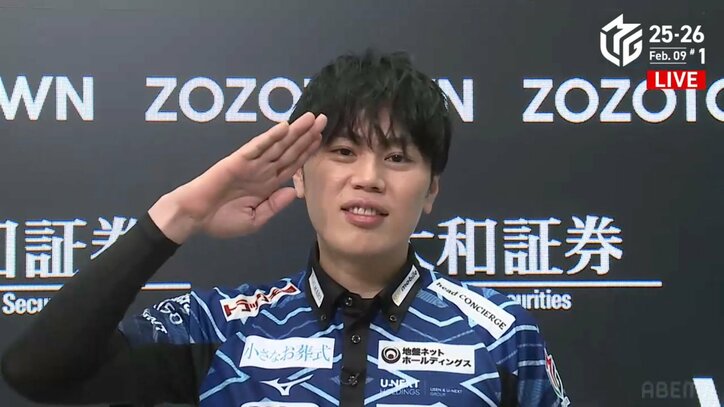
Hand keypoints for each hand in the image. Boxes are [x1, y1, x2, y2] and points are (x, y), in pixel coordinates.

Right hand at [149, 112, 326, 242]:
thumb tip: (294, 192)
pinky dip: (270, 137)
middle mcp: (262, 171)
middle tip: (323, 119)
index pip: (292, 164)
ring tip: (311, 118)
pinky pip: (257, 147)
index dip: (307, 151)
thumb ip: (274, 206)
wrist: (194, 218)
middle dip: (306, 136)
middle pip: (289, 150)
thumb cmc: (220, 221)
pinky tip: (284, 127)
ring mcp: (251, 164)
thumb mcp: (255, 220)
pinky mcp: (238, 160)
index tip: (320, 139)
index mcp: (267, 185)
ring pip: (277, 145)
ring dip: (295, 132)